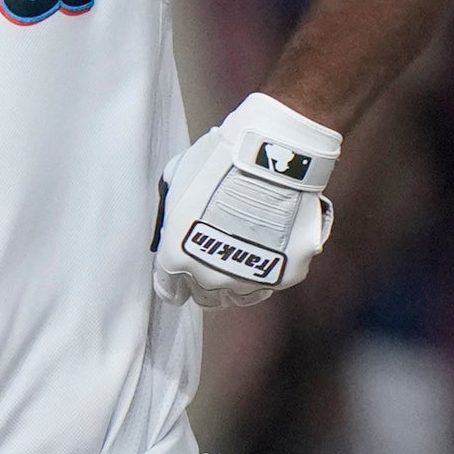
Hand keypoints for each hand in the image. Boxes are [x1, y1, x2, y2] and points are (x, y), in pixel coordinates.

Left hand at [150, 91, 341, 306]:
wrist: (271, 158)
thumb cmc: (220, 162)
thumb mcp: (178, 181)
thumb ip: (172, 213)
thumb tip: (171, 221)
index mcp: (175, 258)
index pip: (169, 289)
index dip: (177, 280)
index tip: (186, 272)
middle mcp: (208, 277)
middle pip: (205, 296)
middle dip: (208, 279)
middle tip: (220, 255)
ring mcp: (247, 279)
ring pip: (239, 294)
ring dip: (239, 278)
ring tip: (247, 252)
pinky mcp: (283, 275)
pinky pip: (273, 280)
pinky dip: (273, 267)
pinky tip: (274, 245)